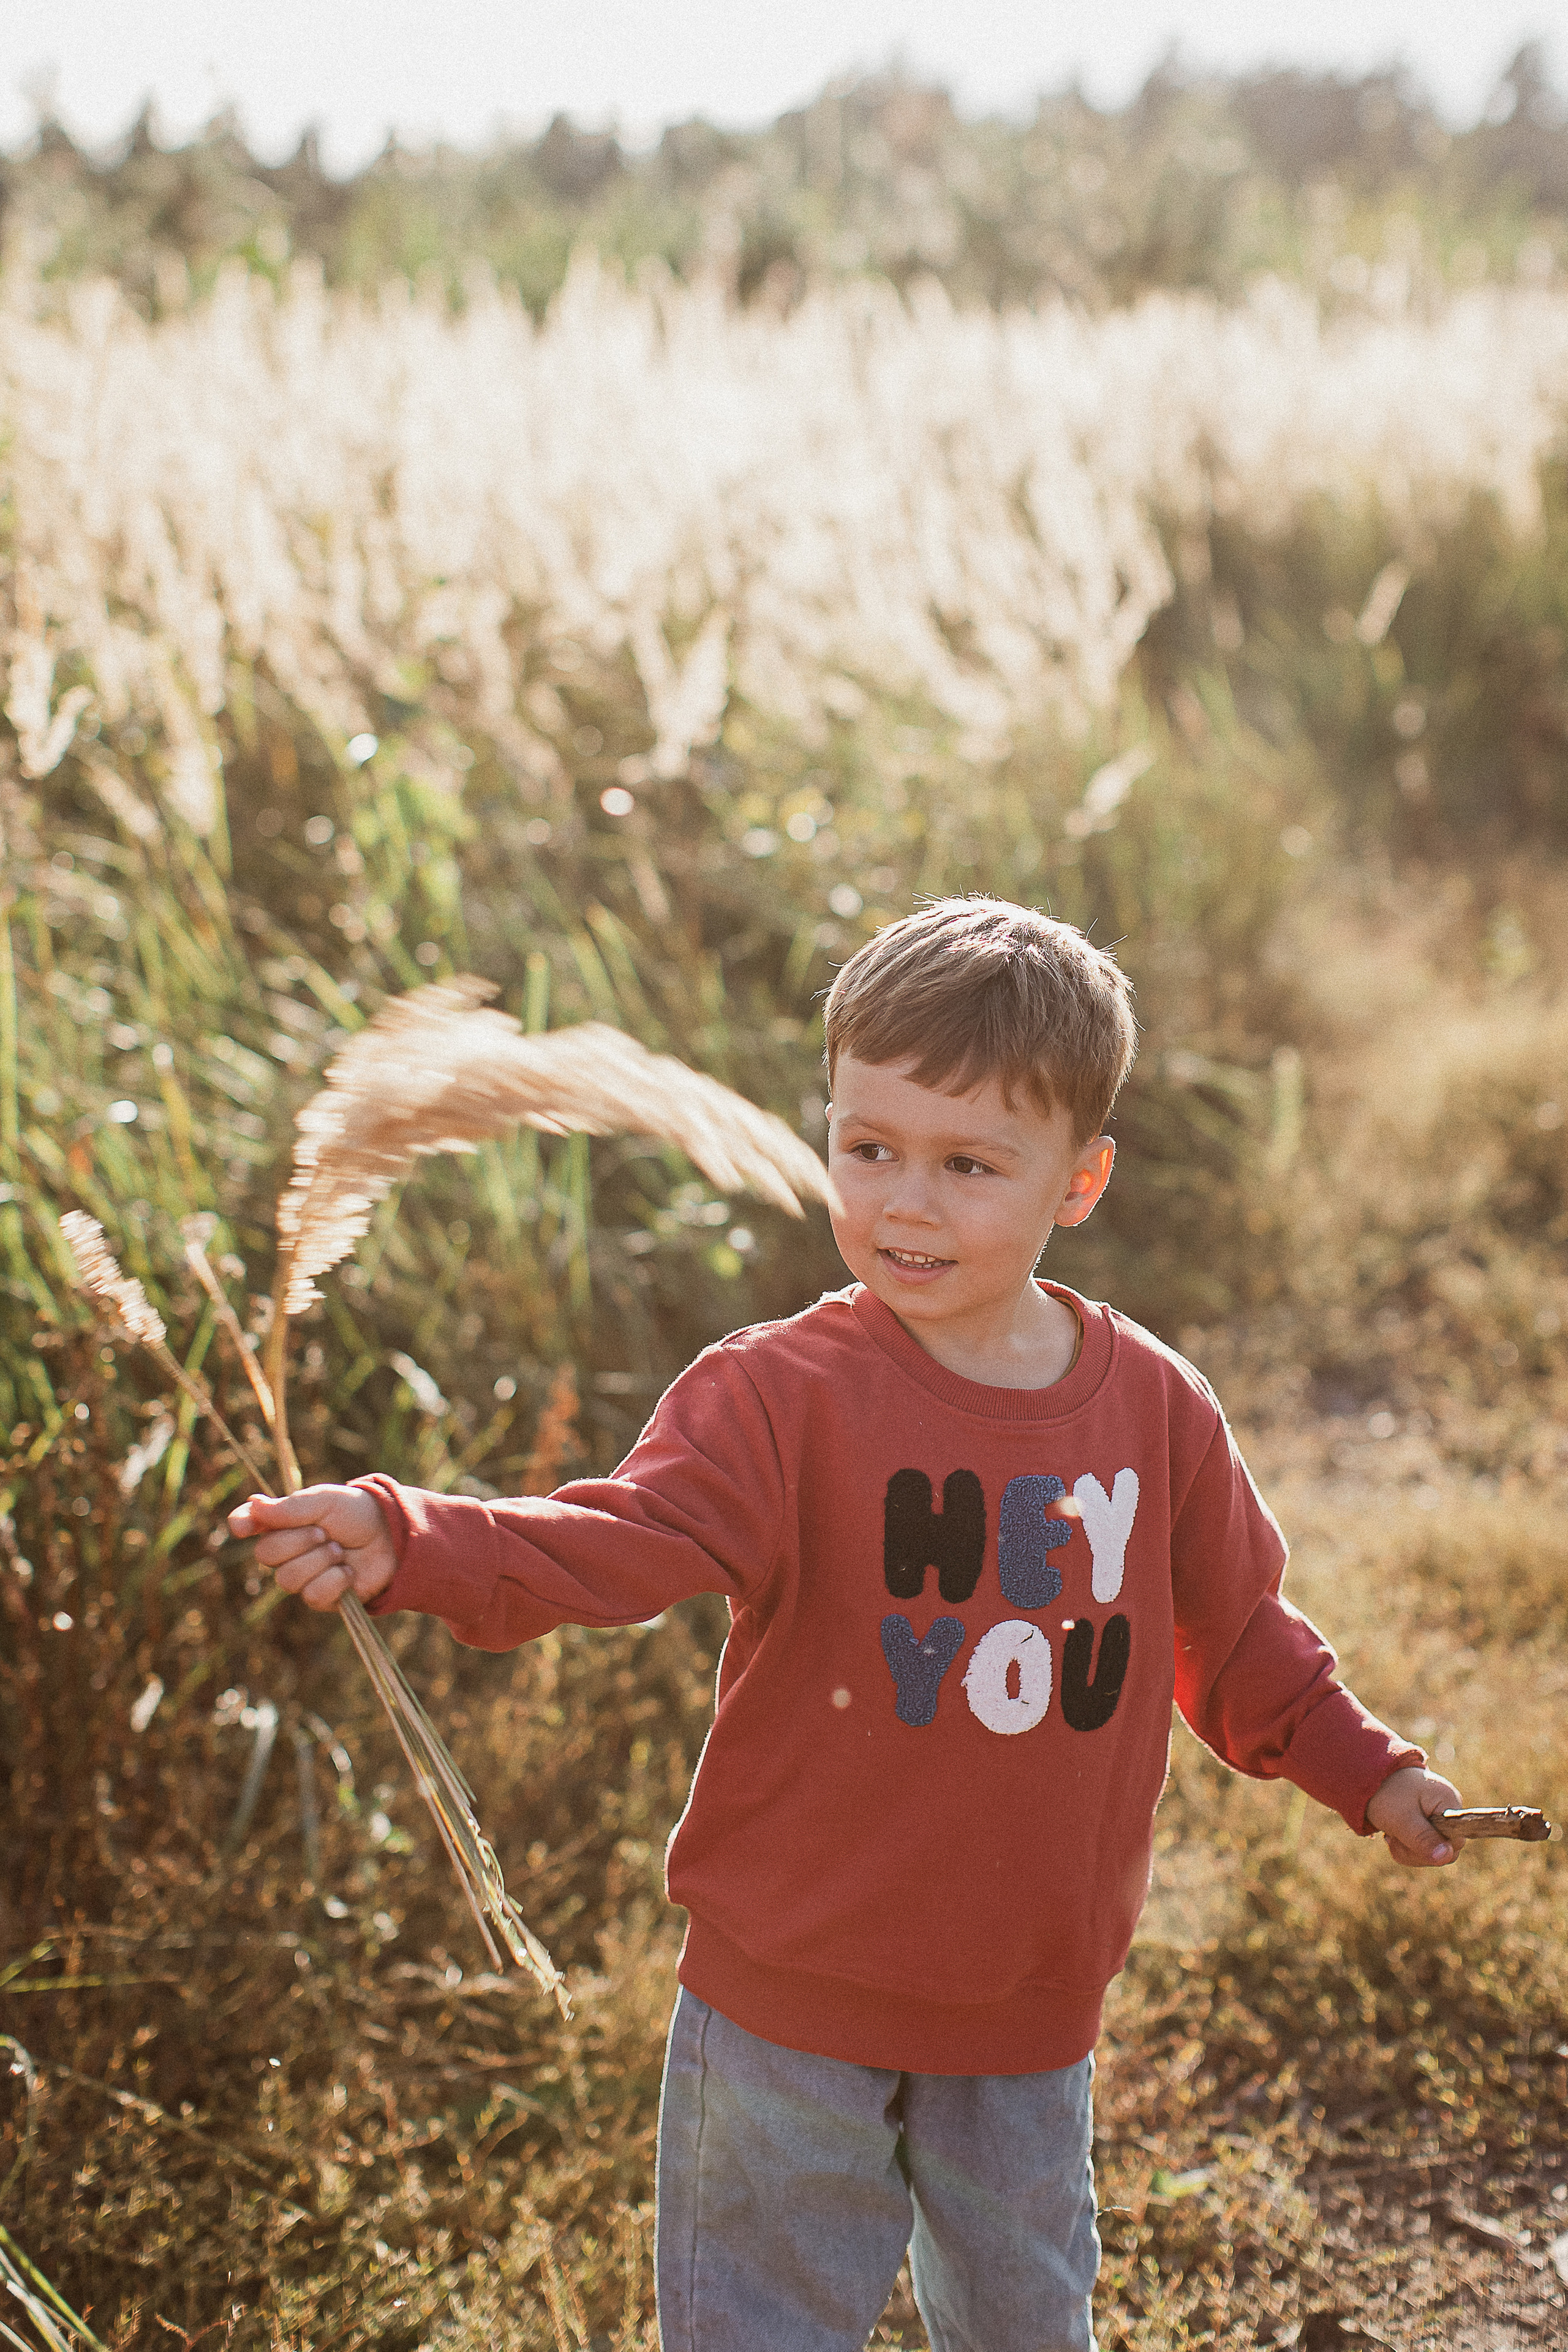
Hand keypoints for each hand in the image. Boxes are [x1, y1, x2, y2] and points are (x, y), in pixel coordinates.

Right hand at [228, 1485, 397, 1610]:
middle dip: (297, 1542)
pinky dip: (334, 1581)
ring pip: (287, 1579)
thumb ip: (291, 1507)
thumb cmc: (358, 1514)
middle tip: (324, 1532)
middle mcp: (287, 1549)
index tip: (245, 1526)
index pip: (248, 1521)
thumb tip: (254, 1506)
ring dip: (319, 1561)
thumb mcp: (326, 1501)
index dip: (242, 1523)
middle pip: (265, 1554)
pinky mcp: (322, 1598)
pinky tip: (348, 1571)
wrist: (393, 1537)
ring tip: (341, 1550)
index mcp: (283, 1520)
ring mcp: (303, 1575)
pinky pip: (312, 1595)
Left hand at [1365, 1765, 1463, 1865]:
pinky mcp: (1430, 1827)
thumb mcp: (1401, 1818)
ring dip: (1409, 1851)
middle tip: (1394, 1838)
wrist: (1371, 1780)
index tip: (1407, 1838)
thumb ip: (1423, 1838)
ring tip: (1392, 1835)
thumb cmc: (1386, 1794)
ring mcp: (1441, 1820)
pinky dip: (1407, 1849)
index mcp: (1449, 1802)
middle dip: (1417, 1852)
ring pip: (1433, 1854)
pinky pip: (1424, 1850)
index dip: (1432, 1849)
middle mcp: (1450, 1812)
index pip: (1456, 1842)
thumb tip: (1446, 1856)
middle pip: (1446, 1851)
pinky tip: (1395, 1836)